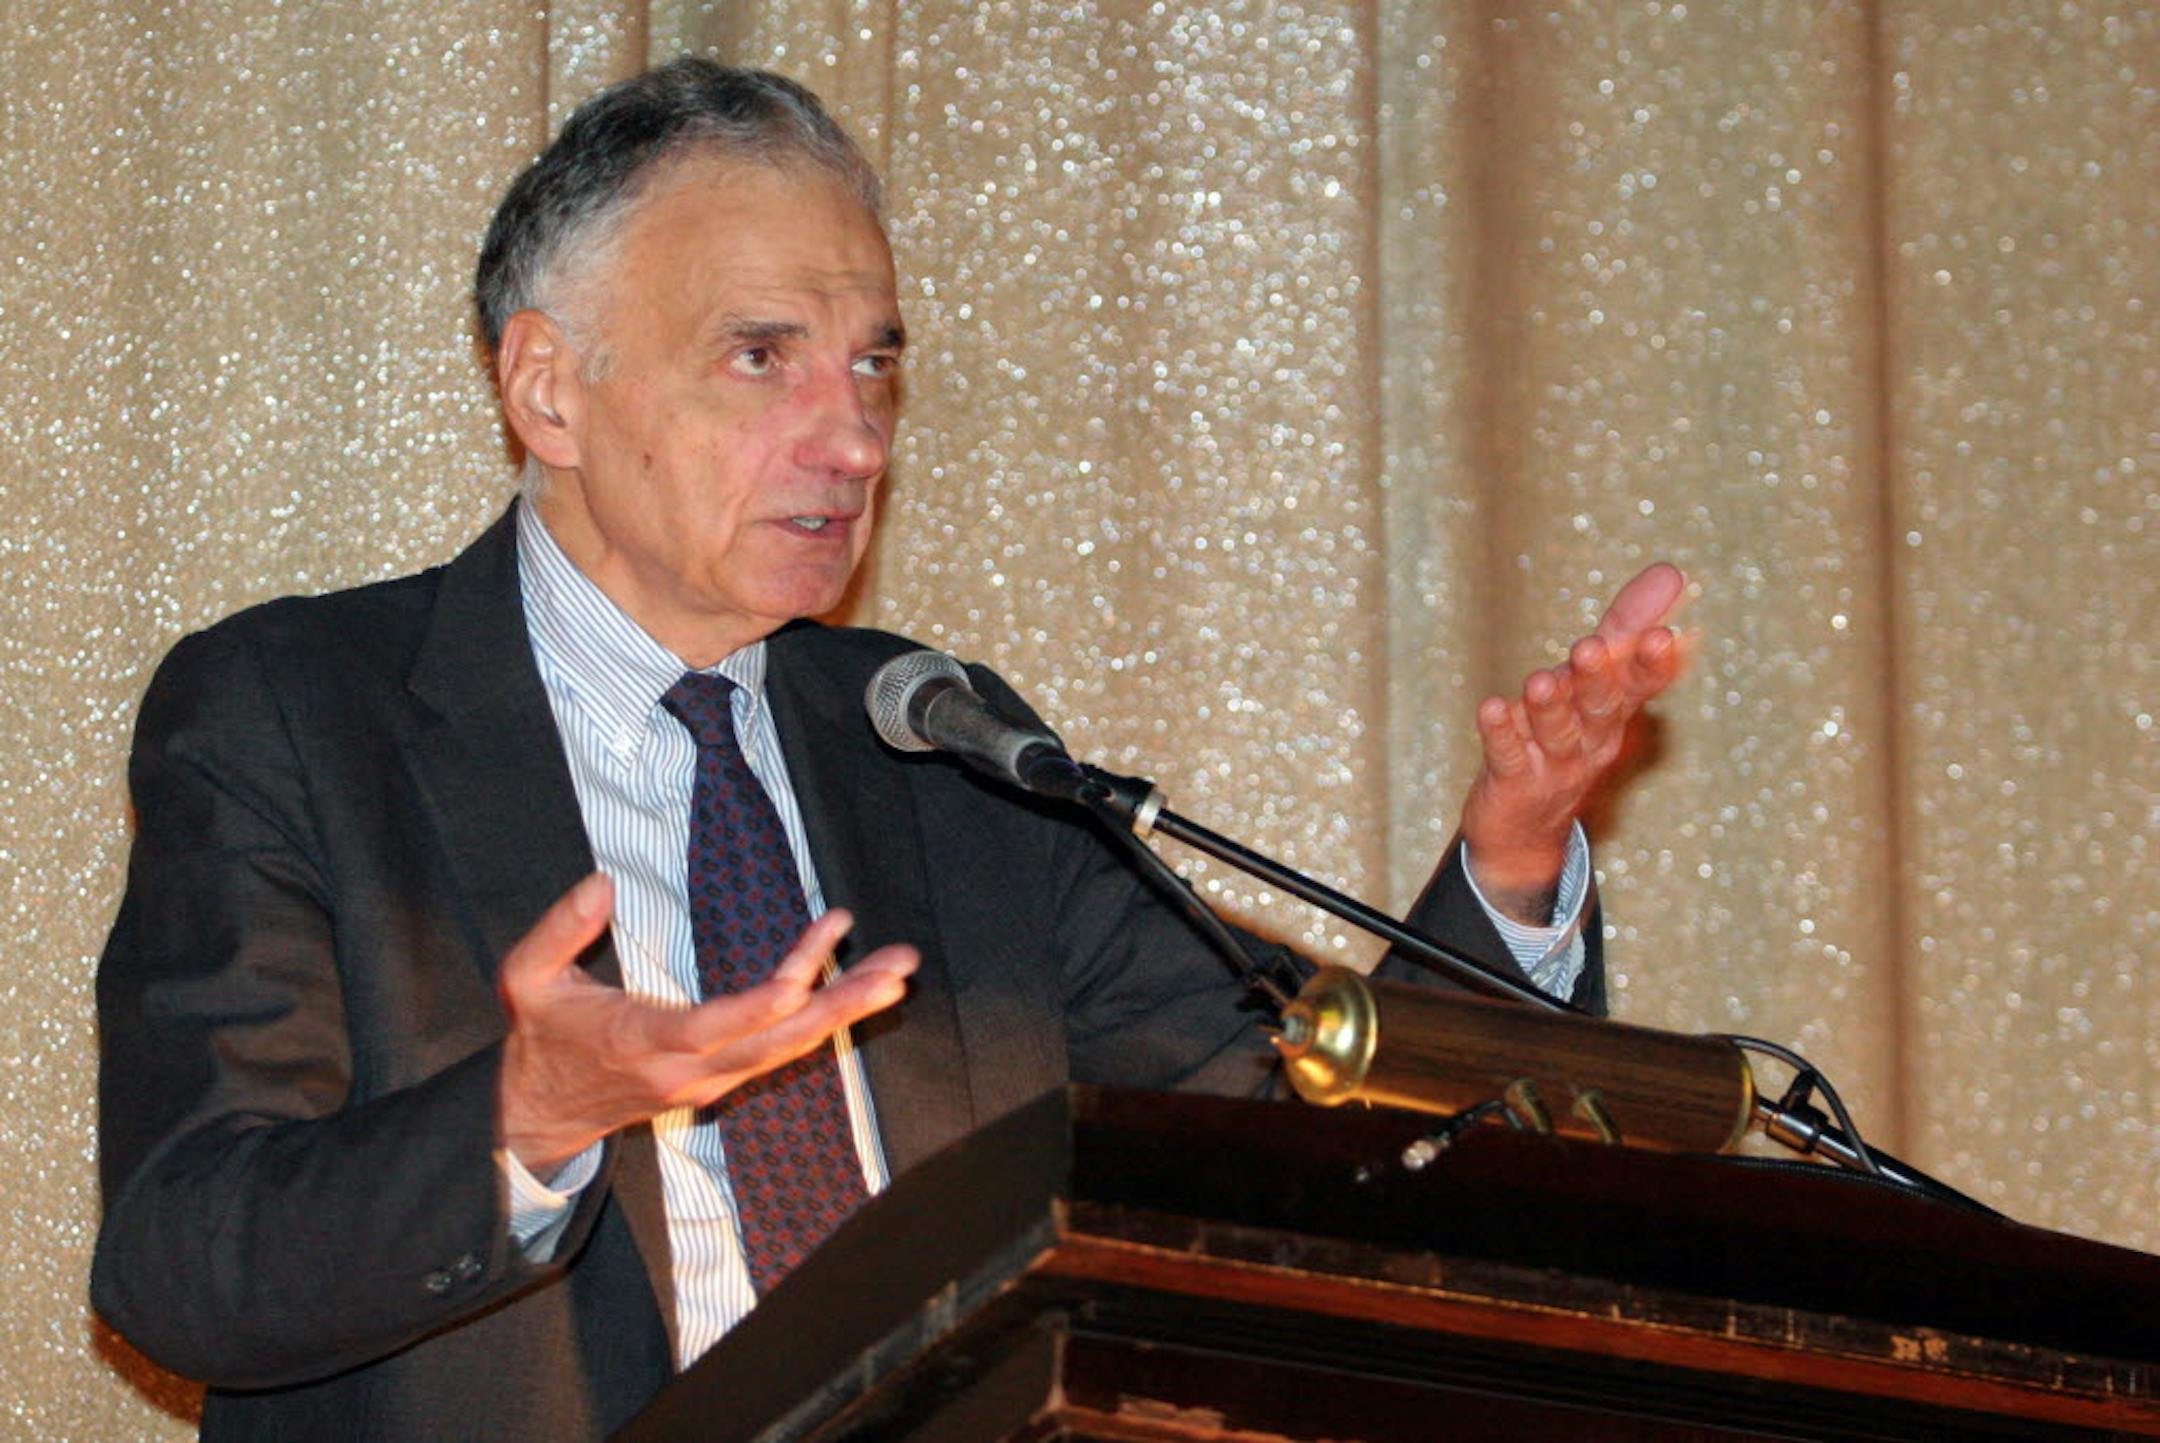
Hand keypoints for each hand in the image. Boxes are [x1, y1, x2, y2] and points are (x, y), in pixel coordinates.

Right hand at [496, 873, 917, 1177]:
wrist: (540, 1113)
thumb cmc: (541, 1040)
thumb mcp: (525, 980)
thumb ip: (559, 929)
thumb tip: (601, 884)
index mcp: (642, 1043)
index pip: (711, 1027)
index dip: (758, 1007)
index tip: (800, 980)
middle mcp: (689, 1069)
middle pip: (777, 1039)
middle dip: (841, 1003)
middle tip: (895, 968)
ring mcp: (711, 1079)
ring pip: (791, 1047)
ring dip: (848, 1008)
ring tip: (898, 972)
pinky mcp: (722, 1077)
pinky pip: (782, 1049)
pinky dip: (824, 1019)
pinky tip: (862, 991)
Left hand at [1460, 563, 1689, 922]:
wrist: (1526, 828)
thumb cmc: (1566, 736)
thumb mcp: (1599, 681)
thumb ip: (1628, 626)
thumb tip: (1671, 571)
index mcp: (1615, 710)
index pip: (1642, 685)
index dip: (1652, 664)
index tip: (1664, 637)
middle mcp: (1591, 738)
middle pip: (1601, 707)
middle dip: (1598, 678)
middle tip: (1589, 647)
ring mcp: (1553, 763)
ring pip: (1556, 732)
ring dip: (1549, 706)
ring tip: (1539, 679)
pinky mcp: (1513, 781)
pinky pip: (1508, 755)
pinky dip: (1501, 733)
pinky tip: (1491, 708)